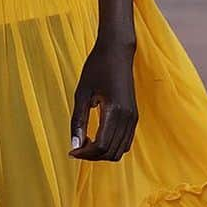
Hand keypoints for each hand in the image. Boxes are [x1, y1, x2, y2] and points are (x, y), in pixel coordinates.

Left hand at [69, 38, 137, 161]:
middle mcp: (128, 117)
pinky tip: (97, 137)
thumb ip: (78, 120)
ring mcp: (134, 117)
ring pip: (120, 150)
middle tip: (76, 148)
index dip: (85, 153)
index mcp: (115, 111)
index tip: (71, 151)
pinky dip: (111, 146)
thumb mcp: (82, 93)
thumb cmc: (97, 67)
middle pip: (112, 152)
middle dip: (93, 156)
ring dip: (102, 152)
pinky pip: (125, 141)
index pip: (102, 146)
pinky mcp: (134, 116)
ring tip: (85, 142)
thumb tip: (74, 145)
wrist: (117, 51)